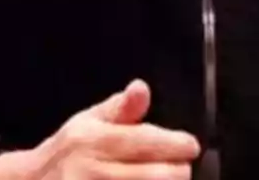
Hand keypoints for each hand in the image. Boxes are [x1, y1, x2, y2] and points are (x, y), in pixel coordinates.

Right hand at [0, 79, 200, 179]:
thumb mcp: (88, 122)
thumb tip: (142, 88)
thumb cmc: (68, 153)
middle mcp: (93, 172)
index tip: (190, 146)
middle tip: (180, 169)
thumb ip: (121, 108)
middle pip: (158, 176)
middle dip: (178, 172)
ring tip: (165, 179)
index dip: (178, 144)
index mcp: (93, 140)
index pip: (146, 141)